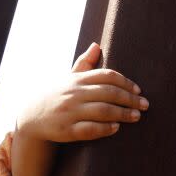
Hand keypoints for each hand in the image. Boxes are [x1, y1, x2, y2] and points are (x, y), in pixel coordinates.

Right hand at [16, 43, 148, 143]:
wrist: (30, 118)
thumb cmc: (55, 95)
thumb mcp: (68, 78)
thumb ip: (84, 63)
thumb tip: (97, 45)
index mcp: (77, 80)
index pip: (107, 76)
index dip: (125, 82)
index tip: (138, 90)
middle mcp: (74, 94)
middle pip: (109, 93)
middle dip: (130, 99)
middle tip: (145, 105)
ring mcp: (70, 112)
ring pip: (102, 111)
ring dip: (123, 114)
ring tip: (137, 116)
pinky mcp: (66, 130)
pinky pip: (89, 129)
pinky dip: (105, 128)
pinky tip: (116, 128)